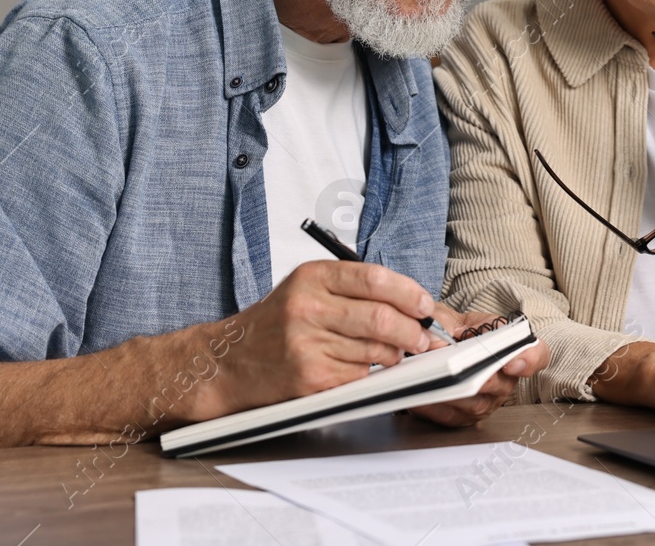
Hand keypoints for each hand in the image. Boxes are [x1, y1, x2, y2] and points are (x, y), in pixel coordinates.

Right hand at [195, 260, 436, 419]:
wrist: (230, 361)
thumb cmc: (276, 324)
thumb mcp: (308, 288)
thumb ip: (354, 289)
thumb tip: (411, 303)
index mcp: (312, 276)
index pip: (375, 278)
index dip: (410, 293)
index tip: (425, 305)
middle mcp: (307, 306)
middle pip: (381, 317)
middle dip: (413, 331)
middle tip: (423, 338)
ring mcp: (306, 344)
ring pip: (375, 350)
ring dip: (394, 355)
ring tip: (393, 353)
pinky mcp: (309, 377)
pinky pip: (359, 375)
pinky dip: (369, 373)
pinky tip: (359, 367)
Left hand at [408, 306, 548, 426]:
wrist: (434, 345)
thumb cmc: (449, 330)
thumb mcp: (447, 316)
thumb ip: (443, 322)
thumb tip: (436, 340)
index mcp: (508, 347)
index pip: (536, 354)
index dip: (529, 360)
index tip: (512, 363)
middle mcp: (504, 377)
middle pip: (502, 385)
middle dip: (482, 379)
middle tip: (465, 373)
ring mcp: (486, 400)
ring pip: (476, 404)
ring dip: (454, 394)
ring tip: (433, 383)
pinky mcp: (464, 417)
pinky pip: (451, 417)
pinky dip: (433, 407)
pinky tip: (418, 397)